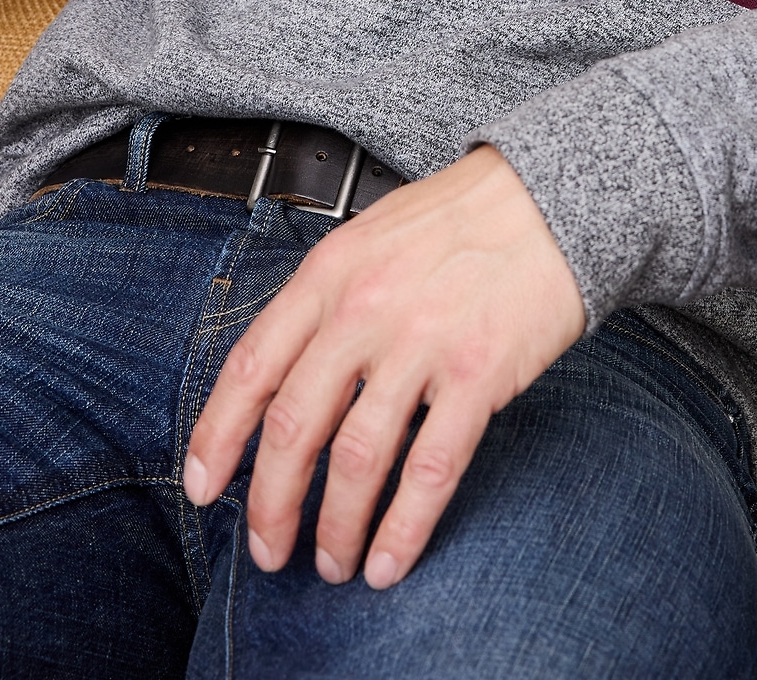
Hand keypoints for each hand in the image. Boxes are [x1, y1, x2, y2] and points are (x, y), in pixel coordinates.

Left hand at [182, 145, 585, 587]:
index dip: (217, 438)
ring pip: (357, 462)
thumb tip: (288, 378)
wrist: (554, 194)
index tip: (202, 487)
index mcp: (331, 272)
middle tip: (271, 549)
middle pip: (295, 428)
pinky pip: (429, 469)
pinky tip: (391, 559)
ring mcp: (422, 342)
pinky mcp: (478, 373)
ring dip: (337, 528)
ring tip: (336, 562)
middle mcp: (365, 308)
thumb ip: (328, 298)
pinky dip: (403, 528)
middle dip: (273, 505)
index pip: (251, 367)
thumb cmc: (467, 215)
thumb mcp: (373, 235)